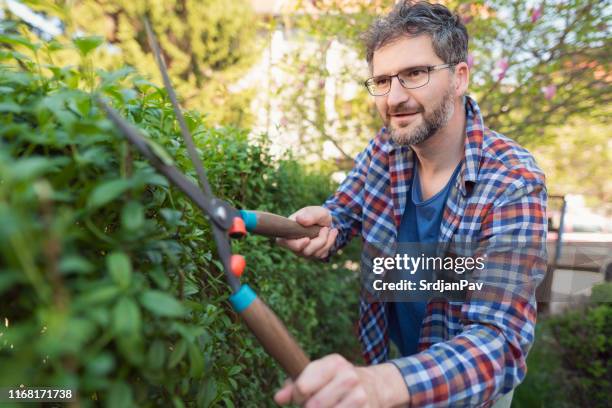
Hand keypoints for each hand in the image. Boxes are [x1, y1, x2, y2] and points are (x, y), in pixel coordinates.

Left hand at [273, 354, 408, 407]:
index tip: (299, 397)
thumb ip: (296, 383)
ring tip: (327, 407)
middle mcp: (348, 377)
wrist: (376, 385)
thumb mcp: (320, 373)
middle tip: (313, 405)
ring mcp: (359, 396)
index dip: (296, 396)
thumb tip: (278, 398)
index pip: (303, 386)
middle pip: (313, 406)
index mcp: (334, 363)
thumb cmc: (338, 380)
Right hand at [277, 206, 337, 258]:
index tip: (307, 239)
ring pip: (315, 254)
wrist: (325, 221)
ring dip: (327, 240)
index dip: (296, 244)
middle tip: (326, 228)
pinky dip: (330, 243)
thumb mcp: (316, 211)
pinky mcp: (312, 256)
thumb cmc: (317, 215)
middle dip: (319, 241)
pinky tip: (331, 234)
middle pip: (305, 251)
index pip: (285, 243)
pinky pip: (322, 254)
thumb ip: (310, 215)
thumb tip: (300, 220)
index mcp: (288, 232)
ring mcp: (303, 252)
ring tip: (328, 228)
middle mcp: (293, 245)